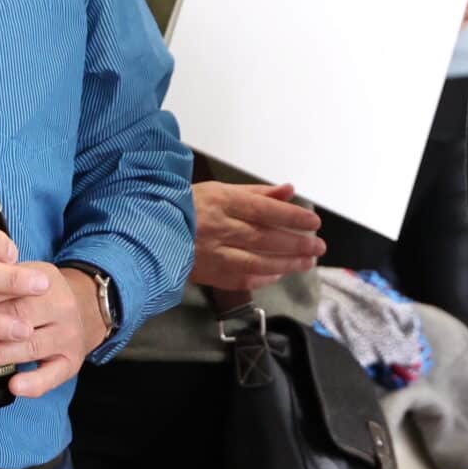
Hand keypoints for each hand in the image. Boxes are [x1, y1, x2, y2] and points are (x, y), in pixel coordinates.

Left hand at [0, 264, 112, 397]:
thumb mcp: (23, 279)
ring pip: (31, 346)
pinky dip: (34, 384)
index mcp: (46, 280)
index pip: (11, 287)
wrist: (86, 309)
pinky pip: (53, 376)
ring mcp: (69, 336)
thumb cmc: (39, 296)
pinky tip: (14, 387)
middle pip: (20, 316)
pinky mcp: (72, 362)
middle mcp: (62, 307)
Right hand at [192, 181, 324, 291]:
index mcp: (222, 202)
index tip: (313, 222)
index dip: (291, 216)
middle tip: (319, 246)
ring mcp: (214, 254)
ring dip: (287, 263)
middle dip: (296, 243)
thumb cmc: (186, 207)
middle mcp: (219, 228)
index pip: (264, 210)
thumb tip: (288, 190)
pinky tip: (279, 273)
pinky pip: (242, 278)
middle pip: (265, 237)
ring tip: (308, 262)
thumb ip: (256, 192)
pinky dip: (264, 277)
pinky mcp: (209, 274)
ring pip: (258, 261)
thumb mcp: (219, 190)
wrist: (149, 234)